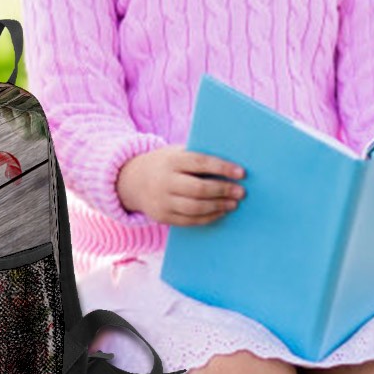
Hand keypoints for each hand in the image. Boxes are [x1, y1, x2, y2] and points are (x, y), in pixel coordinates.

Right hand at [117, 148, 244, 226]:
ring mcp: (162, 201)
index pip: (200, 163)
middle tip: (241, 192)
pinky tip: (220, 212)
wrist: (131, 180)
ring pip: (195, 208)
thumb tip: (231, 166)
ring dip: (218, 206)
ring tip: (234, 203)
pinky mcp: (162, 217)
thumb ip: (197, 158)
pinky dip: (208, 217)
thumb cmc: (165, 163)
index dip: (222, 168)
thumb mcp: (176, 153)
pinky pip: (189, 220)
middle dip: (223, 190)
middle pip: (198, 189)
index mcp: (171, 160)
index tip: (242, 173)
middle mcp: (165, 181)